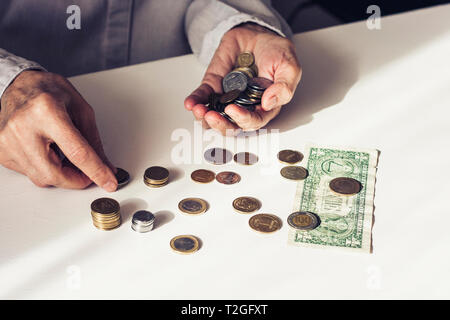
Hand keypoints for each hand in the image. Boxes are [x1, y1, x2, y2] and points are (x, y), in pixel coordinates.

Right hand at [0, 70, 116, 190]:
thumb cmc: (48, 91)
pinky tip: (47, 151)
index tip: (109, 181)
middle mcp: (23, 127)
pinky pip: (29, 173)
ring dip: (61, 174)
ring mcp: (8, 141)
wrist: (18, 84)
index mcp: (46, 112)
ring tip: (64, 154)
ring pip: (41, 177)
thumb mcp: (80, 109)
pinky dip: (44, 169)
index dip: (96, 171)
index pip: (76, 152)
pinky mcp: (1, 151)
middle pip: (54, 173)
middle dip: (76, 181)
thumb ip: (93, 141)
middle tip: (88, 175)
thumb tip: (105, 166)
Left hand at [184, 23, 301, 134]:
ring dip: (204, 117)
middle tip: (212, 116)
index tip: (233, 110)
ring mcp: (227, 97)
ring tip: (199, 110)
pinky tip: (190, 103)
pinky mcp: (214, 85)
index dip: (242, 119)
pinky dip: (195, 100)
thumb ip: (284, 88)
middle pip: (231, 125)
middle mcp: (245, 106)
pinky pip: (203, 96)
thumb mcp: (289, 67)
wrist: (258, 34)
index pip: (253, 121)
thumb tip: (269, 103)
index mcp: (264, 106)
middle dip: (220, 124)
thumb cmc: (276, 53)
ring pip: (214, 116)